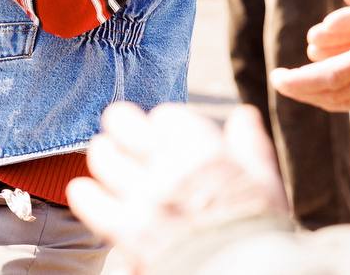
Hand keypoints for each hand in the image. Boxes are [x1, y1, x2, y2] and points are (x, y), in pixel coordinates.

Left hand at [67, 103, 288, 272]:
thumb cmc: (260, 234)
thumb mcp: (265, 185)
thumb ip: (250, 145)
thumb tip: (244, 113)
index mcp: (206, 151)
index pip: (164, 115)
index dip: (165, 128)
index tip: (167, 141)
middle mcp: (171, 168)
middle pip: (121, 120)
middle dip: (123, 128)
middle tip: (126, 142)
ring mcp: (145, 198)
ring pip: (100, 154)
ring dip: (106, 160)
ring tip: (114, 169)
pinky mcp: (125, 230)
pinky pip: (84, 195)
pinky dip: (87, 195)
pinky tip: (96, 198)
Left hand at [270, 0, 349, 111]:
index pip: (326, 77)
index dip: (299, 80)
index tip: (276, 76)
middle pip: (328, 93)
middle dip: (299, 90)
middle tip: (276, 81)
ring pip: (341, 102)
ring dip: (314, 97)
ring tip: (294, 89)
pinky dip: (334, 100)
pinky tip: (326, 94)